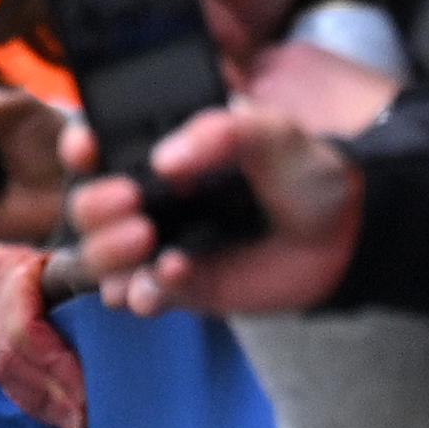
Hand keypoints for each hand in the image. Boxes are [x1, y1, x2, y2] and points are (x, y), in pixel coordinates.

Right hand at [72, 103, 369, 317]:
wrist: (347, 231)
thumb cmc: (306, 173)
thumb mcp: (272, 132)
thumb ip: (221, 131)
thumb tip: (163, 160)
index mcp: (160, 154)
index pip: (98, 149)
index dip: (81, 148)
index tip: (88, 149)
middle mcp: (148, 201)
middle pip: (84, 208)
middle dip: (93, 207)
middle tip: (129, 203)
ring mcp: (157, 248)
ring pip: (96, 259)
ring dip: (106, 252)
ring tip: (145, 241)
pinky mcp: (177, 288)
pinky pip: (138, 296)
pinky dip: (145, 289)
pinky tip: (176, 271)